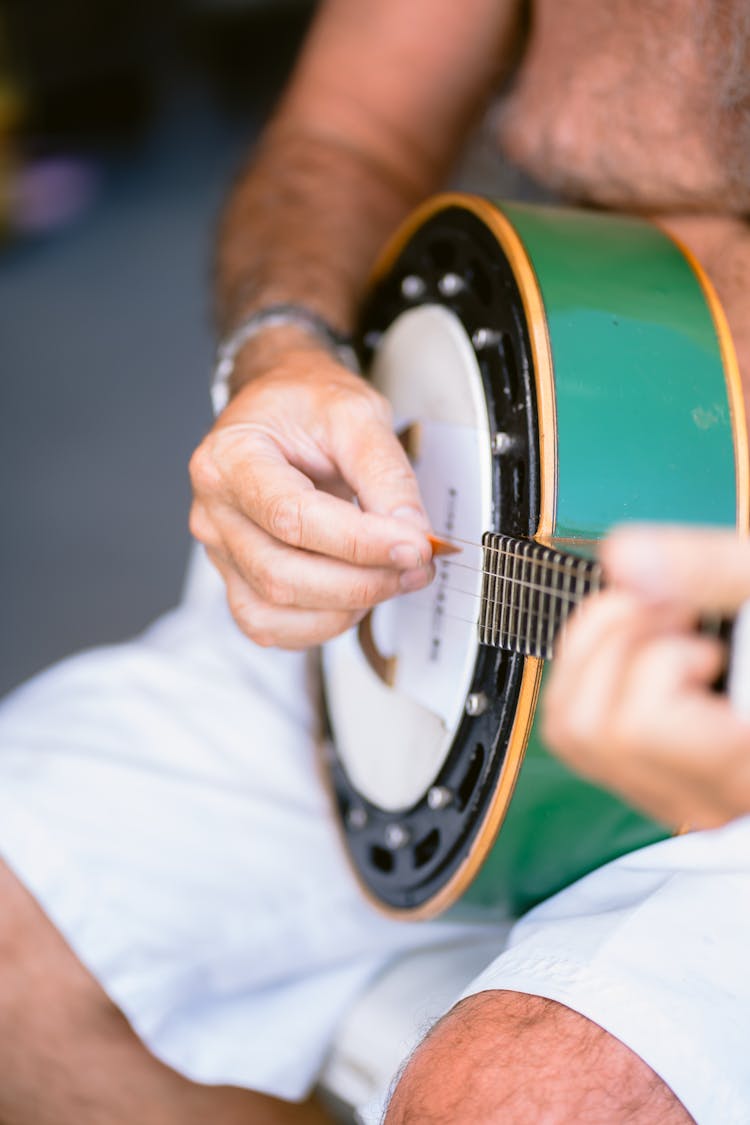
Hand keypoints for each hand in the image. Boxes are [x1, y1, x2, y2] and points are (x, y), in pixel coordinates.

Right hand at [189, 344, 433, 648]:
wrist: (280, 406)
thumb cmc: (307, 405)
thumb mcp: (355, 413)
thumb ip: (386, 474)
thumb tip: (412, 534)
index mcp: (230, 458)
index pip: (292, 516)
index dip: (359, 542)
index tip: (415, 545)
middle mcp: (214, 510)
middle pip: (281, 574)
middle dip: (361, 581)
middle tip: (417, 565)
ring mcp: (221, 550)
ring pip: (275, 608)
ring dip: (346, 606)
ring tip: (392, 577)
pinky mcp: (237, 578)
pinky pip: (269, 626)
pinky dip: (321, 624)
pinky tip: (355, 597)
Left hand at [541, 526, 749, 828]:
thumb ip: (720, 571)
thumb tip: (624, 558)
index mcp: (746, 763)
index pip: (639, 726)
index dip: (657, 655)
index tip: (701, 627)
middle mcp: (710, 797)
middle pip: (587, 726)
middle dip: (620, 642)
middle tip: (679, 616)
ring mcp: (679, 791)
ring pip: (570, 728)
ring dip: (605, 652)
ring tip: (670, 629)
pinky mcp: (656, 772)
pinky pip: (580, 726)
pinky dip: (601, 667)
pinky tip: (658, 648)